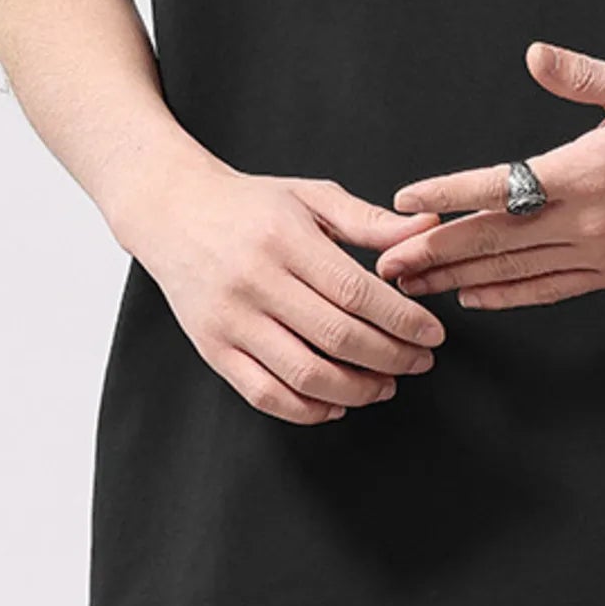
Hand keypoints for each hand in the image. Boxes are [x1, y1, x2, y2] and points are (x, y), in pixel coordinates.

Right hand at [109, 155, 447, 424]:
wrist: (173, 211)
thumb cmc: (251, 204)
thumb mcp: (311, 196)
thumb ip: (369, 220)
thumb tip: (426, 227)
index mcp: (285, 239)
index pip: (355, 291)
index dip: (400, 319)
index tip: (431, 333)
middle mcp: (254, 282)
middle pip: (335, 336)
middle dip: (390, 357)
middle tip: (420, 361)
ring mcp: (230, 320)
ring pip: (303, 373)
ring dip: (355, 389)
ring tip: (386, 385)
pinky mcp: (212, 349)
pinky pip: (264, 394)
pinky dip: (306, 409)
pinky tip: (337, 403)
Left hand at [365, 43, 604, 308]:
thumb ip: (582, 74)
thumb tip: (534, 54)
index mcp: (586, 172)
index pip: (499, 186)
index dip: (447, 195)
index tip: (404, 201)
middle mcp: (587, 221)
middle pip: (494, 241)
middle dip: (434, 252)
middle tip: (384, 263)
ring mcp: (602, 253)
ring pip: (516, 272)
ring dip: (460, 278)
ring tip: (415, 285)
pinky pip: (551, 288)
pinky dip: (511, 294)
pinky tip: (479, 296)